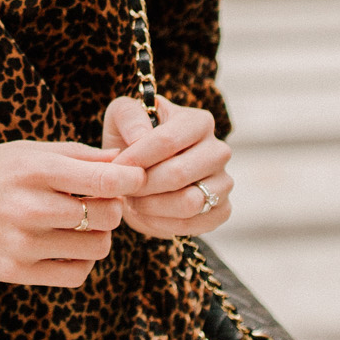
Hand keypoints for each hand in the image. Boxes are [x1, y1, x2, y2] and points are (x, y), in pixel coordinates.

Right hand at [0, 139, 149, 287]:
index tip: (136, 179)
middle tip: (99, 203)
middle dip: (113, 208)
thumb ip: (75, 155)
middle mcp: (30, 207)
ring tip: (80, 226)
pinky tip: (66, 248)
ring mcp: (22, 243)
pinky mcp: (15, 272)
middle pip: (108, 216)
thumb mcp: (23, 152)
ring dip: (99, 236)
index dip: (132, 180)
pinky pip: (76, 275)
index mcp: (35, 169)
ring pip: (97, 248)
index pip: (107, 182)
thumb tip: (124, 160)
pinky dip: (81, 262)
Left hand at [101, 95, 232, 240]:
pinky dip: (162, 223)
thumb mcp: (121, 116)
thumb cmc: (132, 139)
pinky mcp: (221, 210)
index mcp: (198, 122)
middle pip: (178, 174)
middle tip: (124, 187)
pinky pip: (191, 224)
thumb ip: (128, 116)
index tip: (116, 168)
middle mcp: (218, 151)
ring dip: (152, 206)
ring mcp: (224, 182)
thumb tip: (140, 136)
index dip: (137, 158)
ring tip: (134, 199)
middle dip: (143, 185)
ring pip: (188, 202)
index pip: (167, 141)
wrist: (144, 172)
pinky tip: (148, 213)